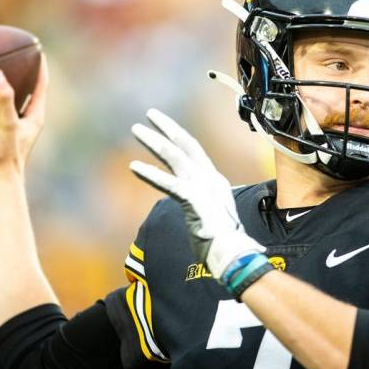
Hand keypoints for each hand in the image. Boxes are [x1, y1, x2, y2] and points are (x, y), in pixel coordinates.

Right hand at [0, 55, 48, 188]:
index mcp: (35, 116)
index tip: (35, 48)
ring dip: (1, 88)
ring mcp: (12, 130)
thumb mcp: (5, 125)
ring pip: (8, 103)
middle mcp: (26, 122)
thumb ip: (3, 100)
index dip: (39, 66)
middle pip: (27, 90)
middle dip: (21, 73)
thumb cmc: (6, 157)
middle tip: (11, 54)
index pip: (41, 84)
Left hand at [130, 109, 265, 280]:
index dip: (178, 137)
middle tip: (150, 114)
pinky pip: (169, 183)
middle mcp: (210, 179)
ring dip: (154, 141)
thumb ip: (204, 210)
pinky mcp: (194, 199)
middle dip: (168, 127)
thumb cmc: (224, 243)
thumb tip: (199, 217)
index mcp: (215, 182)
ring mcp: (203, 187)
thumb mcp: (213, 218)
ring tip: (136, 129)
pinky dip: (151, 174)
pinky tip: (134, 166)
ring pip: (175, 156)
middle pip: (187, 144)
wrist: (234, 254)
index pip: (195, 152)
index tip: (164, 127)